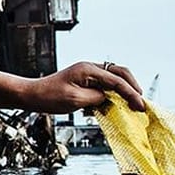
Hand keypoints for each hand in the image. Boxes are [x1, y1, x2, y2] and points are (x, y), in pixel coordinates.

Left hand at [25, 61, 144, 113]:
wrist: (33, 95)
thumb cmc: (49, 97)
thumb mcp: (74, 100)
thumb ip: (96, 98)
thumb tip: (109, 99)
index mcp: (88, 70)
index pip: (117, 81)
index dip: (131, 94)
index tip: (140, 106)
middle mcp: (90, 68)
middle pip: (120, 73)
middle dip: (133, 87)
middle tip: (141, 104)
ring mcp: (89, 73)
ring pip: (114, 78)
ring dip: (125, 90)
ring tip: (132, 104)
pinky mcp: (86, 81)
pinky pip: (106, 84)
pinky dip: (114, 93)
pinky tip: (117, 104)